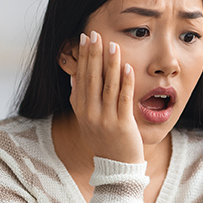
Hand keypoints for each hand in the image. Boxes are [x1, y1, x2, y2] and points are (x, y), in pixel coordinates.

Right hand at [69, 31, 143, 163]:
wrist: (116, 168)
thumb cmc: (104, 141)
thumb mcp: (86, 121)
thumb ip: (79, 99)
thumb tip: (74, 77)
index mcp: (81, 110)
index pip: (81, 78)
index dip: (83, 57)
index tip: (85, 38)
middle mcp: (91, 114)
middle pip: (91, 79)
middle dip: (94, 55)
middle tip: (96, 34)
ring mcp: (106, 119)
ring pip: (108, 86)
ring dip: (110, 64)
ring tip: (113, 45)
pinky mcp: (122, 125)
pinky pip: (124, 99)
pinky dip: (125, 82)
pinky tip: (128, 67)